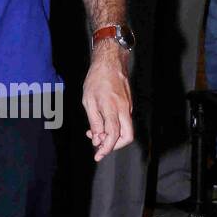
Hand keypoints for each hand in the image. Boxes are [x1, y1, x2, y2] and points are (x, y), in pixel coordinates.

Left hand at [82, 42, 133, 159]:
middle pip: (127, 136)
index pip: (114, 135)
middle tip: (100, 146)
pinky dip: (113, 126)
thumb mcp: (88, 101)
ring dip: (111, 135)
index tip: (98, 155)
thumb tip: (97, 138)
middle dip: (114, 146)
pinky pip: (123, 121)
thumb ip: (94, 121)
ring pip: (125, 129)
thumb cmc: (97, 79)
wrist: (110, 61)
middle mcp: (124, 109)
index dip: (106, 148)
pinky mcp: (128, 104)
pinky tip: (101, 122)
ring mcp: (128, 107)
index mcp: (113, 108)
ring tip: (95, 132)